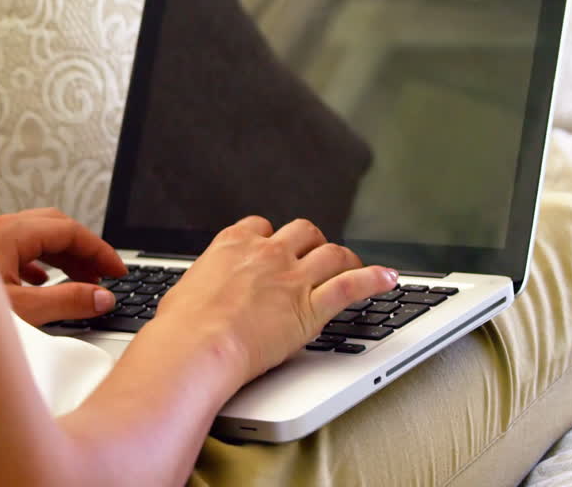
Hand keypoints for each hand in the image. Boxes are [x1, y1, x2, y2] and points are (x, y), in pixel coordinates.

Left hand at [0, 208, 127, 325]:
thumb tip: (102, 297)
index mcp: (9, 233)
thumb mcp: (21, 311)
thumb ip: (66, 302)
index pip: (69, 231)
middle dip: (83, 250)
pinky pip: (16, 250)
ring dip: (62, 257)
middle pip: (54, 229)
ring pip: (33, 238)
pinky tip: (42, 281)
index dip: (99, 251)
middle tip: (104, 274)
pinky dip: (38, 262)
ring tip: (82, 281)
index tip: (117, 270)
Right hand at [151, 216, 396, 384]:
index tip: (274, 247)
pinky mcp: (311, 307)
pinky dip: (374, 279)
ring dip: (345, 257)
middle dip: (312, 241)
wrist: (198, 346)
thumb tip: (198, 295)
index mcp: (233, 244)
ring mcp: (292, 277)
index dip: (272, 236)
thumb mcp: (185, 291)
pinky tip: (388, 278)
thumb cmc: (183, 326)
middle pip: (303, 231)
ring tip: (354, 264)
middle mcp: (267, 253)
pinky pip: (352, 285)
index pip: (261, 225)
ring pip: (331, 253)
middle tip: (315, 255)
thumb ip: (203, 285)